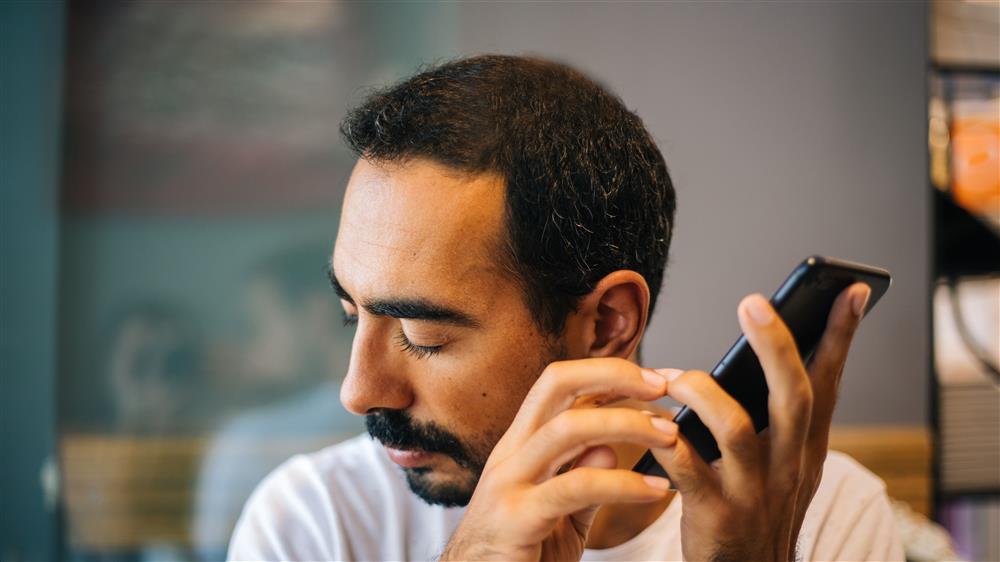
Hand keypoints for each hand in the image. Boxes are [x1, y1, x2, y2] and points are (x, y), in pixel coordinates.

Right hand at [440, 358, 677, 560]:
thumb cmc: (518, 555)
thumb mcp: (559, 514)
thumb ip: (583, 481)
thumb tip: (609, 448)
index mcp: (520, 447)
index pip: (559, 386)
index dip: (605, 373)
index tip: (651, 380)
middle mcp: (510, 454)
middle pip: (556, 384)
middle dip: (613, 374)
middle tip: (662, 386)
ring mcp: (508, 483)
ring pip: (567, 428)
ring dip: (626, 423)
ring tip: (668, 436)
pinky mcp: (516, 518)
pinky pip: (576, 487)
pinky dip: (623, 483)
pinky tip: (654, 489)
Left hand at [652, 283, 871, 561]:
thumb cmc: (757, 509)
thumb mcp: (785, 465)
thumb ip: (778, 416)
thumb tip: (769, 348)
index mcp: (806, 447)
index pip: (828, 383)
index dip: (841, 337)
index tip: (852, 290)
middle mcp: (788, 466)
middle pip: (792, 398)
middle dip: (775, 346)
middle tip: (753, 302)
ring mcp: (754, 492)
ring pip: (735, 429)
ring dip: (701, 392)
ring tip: (673, 376)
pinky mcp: (716, 515)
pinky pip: (687, 467)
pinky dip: (666, 439)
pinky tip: (650, 421)